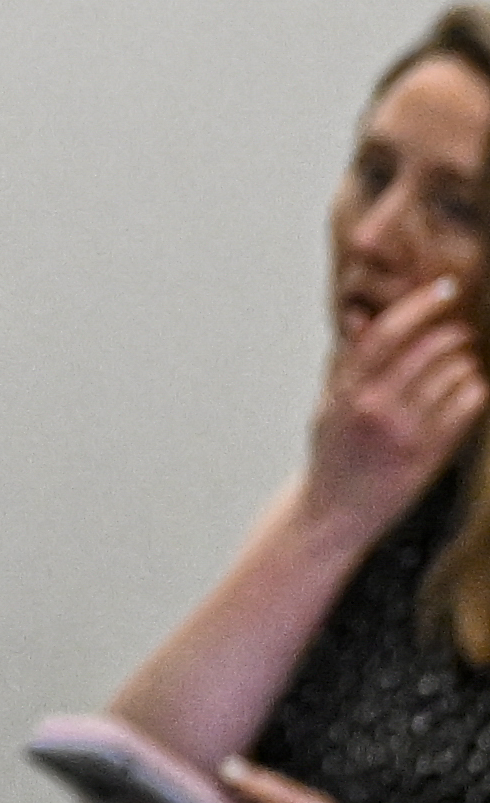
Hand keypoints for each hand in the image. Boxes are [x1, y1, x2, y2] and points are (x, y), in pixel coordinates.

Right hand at [305, 274, 483, 539]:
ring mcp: (404, 432)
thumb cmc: (333, 455)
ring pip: (454, 373)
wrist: (332, 515)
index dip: (420, 305)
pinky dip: (473, 390)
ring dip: (464, 363)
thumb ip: (348, 363)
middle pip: (428, 348)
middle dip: (452, 334)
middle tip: (457, 333)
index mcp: (346, 392)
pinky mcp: (430, 453)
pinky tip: (465, 391)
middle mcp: (374, 409)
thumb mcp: (329, 406)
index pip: (386, 334)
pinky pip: (467, 404)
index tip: (444, 288)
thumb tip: (362, 317)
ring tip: (458, 366)